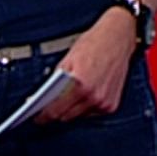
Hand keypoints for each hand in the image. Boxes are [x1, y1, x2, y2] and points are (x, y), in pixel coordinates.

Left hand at [34, 8, 136, 124]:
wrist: (118, 37)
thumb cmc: (95, 43)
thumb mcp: (68, 59)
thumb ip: (56, 80)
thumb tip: (44, 96)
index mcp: (81, 86)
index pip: (56, 111)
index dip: (43, 116)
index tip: (38, 118)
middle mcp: (95, 97)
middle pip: (66, 117)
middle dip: (56, 112)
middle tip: (50, 104)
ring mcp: (104, 103)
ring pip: (79, 116)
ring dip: (72, 109)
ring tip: (69, 95)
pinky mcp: (112, 105)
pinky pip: (92, 113)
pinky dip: (86, 107)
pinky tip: (85, 94)